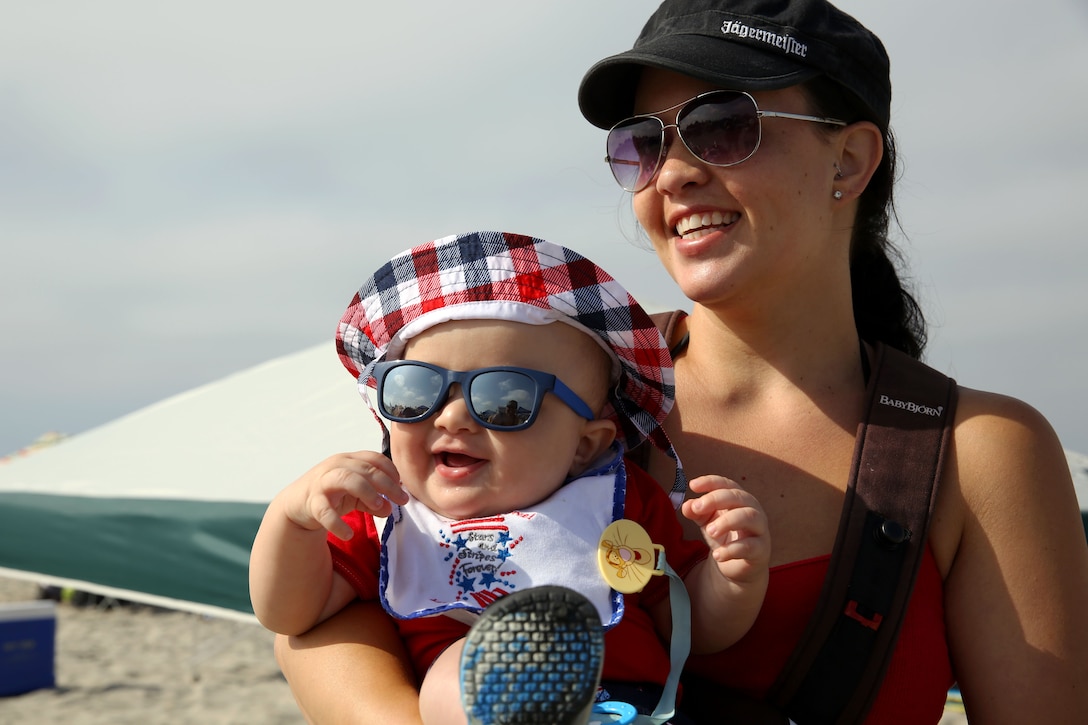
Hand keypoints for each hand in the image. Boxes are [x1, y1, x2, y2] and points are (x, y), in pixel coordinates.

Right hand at [280, 451, 408, 540]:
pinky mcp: (312, 501)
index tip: (402, 487)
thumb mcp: (356, 497)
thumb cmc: (331, 495)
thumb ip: (374, 502)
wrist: (296, 504)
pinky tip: (348, 534)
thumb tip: (390, 509)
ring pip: (347, 479)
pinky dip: (337, 523)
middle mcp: (336, 466)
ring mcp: (323, 482)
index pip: (374, 458)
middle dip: (387, 484)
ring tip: (378, 506)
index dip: (391, 471)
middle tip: (402, 500)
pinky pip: (325, 511)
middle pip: (365, 469)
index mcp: (349, 460)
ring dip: (366, 491)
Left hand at [681, 475, 770, 584]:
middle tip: (697, 508)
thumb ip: (697, 513)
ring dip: (727, 521)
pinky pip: (749, 546)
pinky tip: (717, 555)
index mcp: (738, 499)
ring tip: (709, 532)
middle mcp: (752, 509)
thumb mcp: (707, 522)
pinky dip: (731, 550)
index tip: (692, 485)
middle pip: (738, 496)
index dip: (710, 482)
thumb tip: (686, 506)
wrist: (738, 566)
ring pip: (748, 517)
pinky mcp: (761, 549)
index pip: (726, 484)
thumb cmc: (724, 537)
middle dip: (715, 499)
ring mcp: (759, 529)